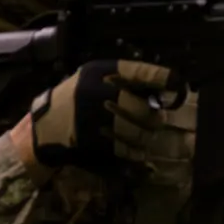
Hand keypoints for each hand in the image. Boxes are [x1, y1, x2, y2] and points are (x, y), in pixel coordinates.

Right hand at [18, 60, 179, 171]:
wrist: (46, 124)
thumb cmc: (76, 97)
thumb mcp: (93, 79)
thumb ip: (122, 81)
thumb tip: (160, 89)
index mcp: (100, 72)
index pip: (138, 71)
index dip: (162, 77)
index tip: (177, 84)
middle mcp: (97, 92)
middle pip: (141, 107)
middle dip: (154, 117)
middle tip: (157, 120)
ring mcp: (94, 117)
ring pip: (135, 130)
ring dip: (146, 135)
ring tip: (147, 135)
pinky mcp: (92, 139)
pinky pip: (124, 148)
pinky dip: (135, 152)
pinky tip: (138, 151)